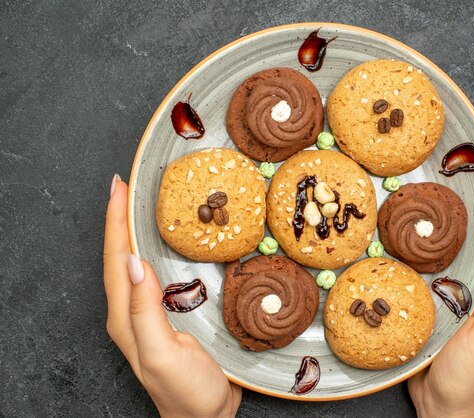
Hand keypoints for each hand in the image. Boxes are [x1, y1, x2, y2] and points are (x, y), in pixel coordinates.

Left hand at [104, 175, 240, 417]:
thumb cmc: (187, 392)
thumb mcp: (163, 353)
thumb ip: (145, 311)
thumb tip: (134, 262)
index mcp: (126, 317)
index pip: (116, 259)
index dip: (115, 222)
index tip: (118, 187)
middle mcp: (131, 312)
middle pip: (120, 256)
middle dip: (119, 218)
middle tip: (126, 186)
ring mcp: (149, 314)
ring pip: (135, 263)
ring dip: (133, 231)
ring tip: (138, 204)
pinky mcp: (166, 316)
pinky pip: (153, 273)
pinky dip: (152, 249)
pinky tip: (162, 242)